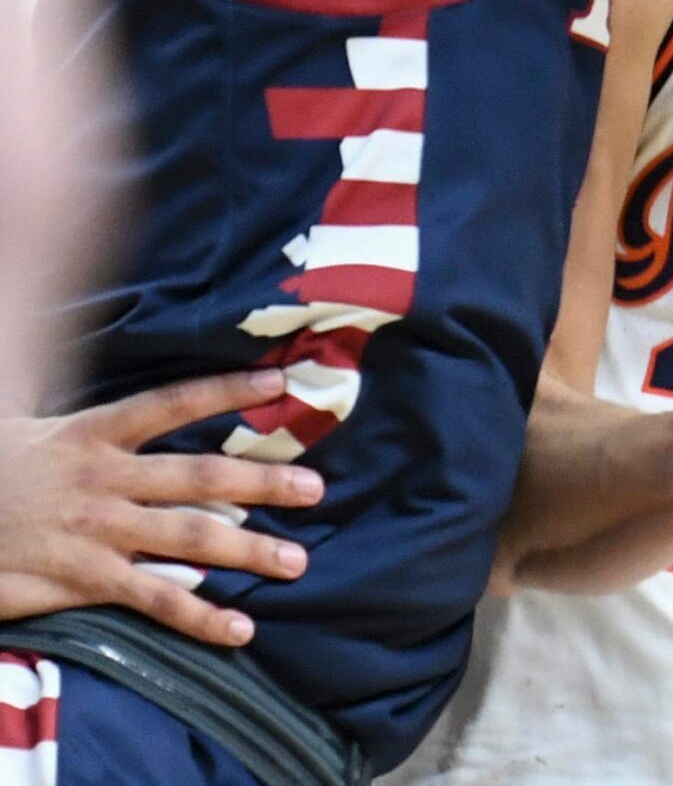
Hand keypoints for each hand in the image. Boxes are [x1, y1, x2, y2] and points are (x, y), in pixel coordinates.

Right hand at [0, 371, 326, 647]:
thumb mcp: (26, 426)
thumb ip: (75, 410)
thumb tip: (105, 373)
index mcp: (91, 433)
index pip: (173, 403)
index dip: (228, 391)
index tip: (282, 385)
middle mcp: (103, 478)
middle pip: (199, 474)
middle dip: (263, 481)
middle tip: (316, 488)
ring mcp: (96, 531)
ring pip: (189, 537)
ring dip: (248, 550)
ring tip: (296, 561)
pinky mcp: (82, 579)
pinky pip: (152, 597)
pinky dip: (197, 614)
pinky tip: (237, 626)